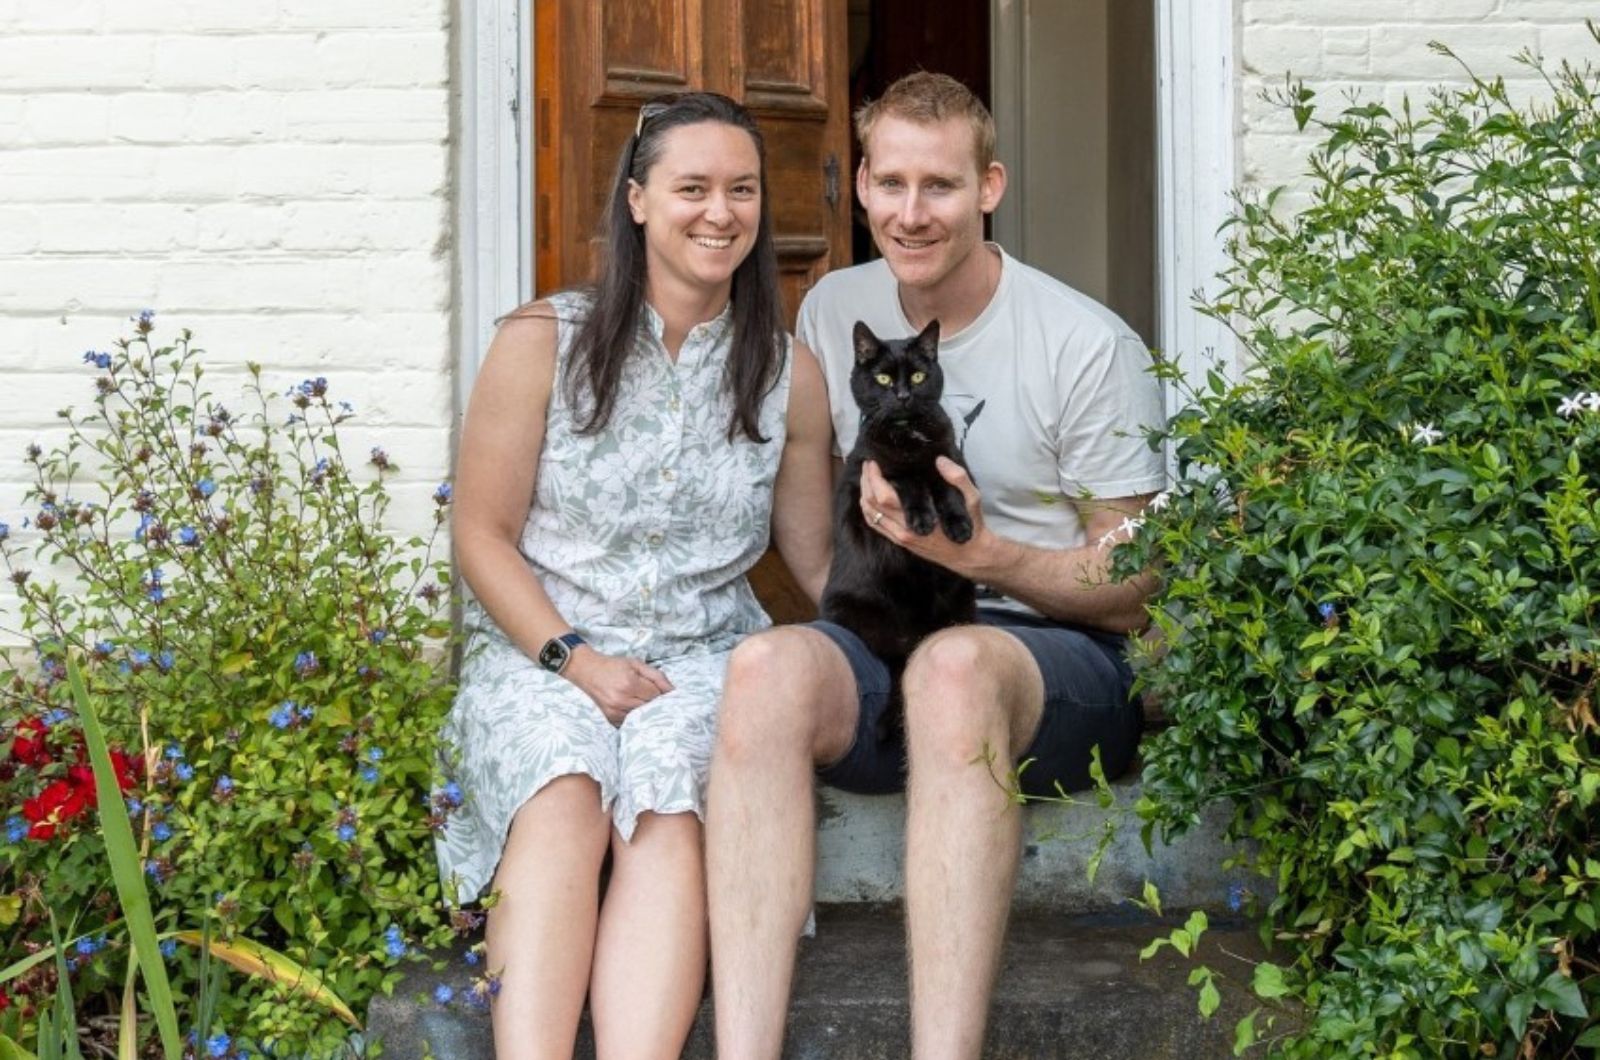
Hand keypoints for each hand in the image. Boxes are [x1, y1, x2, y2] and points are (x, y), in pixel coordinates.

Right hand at [561, 648, 673, 725]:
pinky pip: (630, 722)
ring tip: (642, 700)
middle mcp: (621, 700)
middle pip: (650, 708)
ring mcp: (614, 711)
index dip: (661, 692)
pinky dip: (635, 717)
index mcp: (629, 684)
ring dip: (646, 711)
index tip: (661, 690)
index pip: (656, 695)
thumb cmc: (612, 666)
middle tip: (653, 696)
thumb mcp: (636, 664)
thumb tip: (673, 690)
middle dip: (655, 703)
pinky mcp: (610, 718)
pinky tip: (633, 707)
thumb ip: (657, 676)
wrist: (586, 671)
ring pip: (641, 717)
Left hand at [860, 457, 989, 575]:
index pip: (883, 497)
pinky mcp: (900, 541)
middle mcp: (903, 531)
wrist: (970, 556)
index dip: (874, 478)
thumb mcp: (972, 500)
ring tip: (866, 477)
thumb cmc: (971, 528)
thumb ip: (958, 478)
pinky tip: (870, 498)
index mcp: (916, 520)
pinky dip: (868, 510)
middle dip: (865, 482)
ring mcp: (900, 538)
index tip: (873, 463)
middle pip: (871, 504)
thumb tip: (940, 460)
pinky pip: (876, 525)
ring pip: (870, 515)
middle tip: (868, 465)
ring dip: (864, 495)